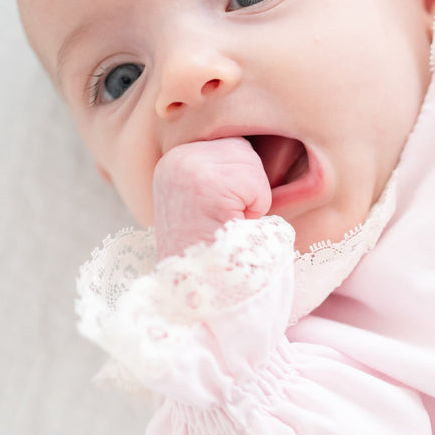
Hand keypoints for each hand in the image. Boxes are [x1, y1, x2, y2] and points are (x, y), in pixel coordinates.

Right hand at [153, 137, 271, 258]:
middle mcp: (174, 157)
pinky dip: (256, 209)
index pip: (231, 144)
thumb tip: (261, 141)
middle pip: (244, 148)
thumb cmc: (215, 251)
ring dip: (251, 198)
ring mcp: (186, 166)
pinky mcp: (205, 181)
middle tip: (224, 220)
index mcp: (173, 159)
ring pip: (253, 164)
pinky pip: (257, 184)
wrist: (200, 292)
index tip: (221, 212)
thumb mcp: (209, 201)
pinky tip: (230, 227)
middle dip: (247, 186)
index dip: (240, 183)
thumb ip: (222, 169)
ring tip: (225, 224)